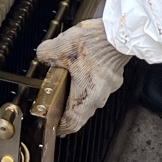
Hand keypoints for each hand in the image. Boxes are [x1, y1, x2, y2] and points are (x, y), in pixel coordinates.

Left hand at [35, 19, 129, 135]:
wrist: (119, 33)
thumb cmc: (94, 43)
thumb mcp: (59, 48)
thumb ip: (45, 55)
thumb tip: (42, 56)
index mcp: (85, 96)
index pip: (72, 123)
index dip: (61, 128)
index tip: (55, 128)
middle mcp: (99, 96)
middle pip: (81, 112)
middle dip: (68, 110)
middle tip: (57, 108)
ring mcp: (109, 87)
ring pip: (91, 99)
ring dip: (79, 95)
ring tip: (67, 86)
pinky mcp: (114, 76)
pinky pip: (99, 86)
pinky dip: (89, 83)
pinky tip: (82, 71)